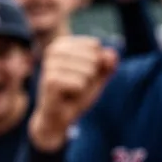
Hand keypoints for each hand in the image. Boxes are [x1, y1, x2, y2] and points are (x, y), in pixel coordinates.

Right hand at [29, 36, 117, 151]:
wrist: (58, 118)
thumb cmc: (76, 94)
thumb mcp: (97, 76)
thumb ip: (108, 62)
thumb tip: (111, 55)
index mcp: (62, 44)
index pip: (95, 45)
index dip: (96, 64)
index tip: (80, 75)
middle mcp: (53, 50)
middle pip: (93, 58)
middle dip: (91, 76)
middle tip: (76, 86)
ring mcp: (50, 65)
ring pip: (88, 71)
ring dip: (85, 86)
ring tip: (71, 92)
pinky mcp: (51, 80)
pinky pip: (81, 84)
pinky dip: (79, 94)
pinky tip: (66, 97)